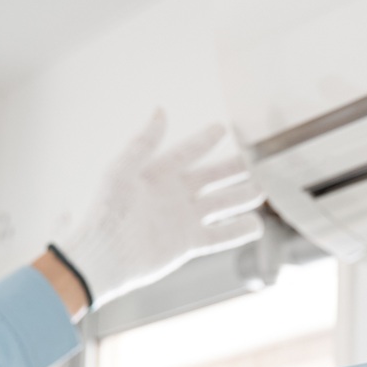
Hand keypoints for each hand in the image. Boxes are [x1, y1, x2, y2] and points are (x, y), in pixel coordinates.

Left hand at [56, 111, 264, 310]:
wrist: (102, 256)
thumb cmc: (105, 211)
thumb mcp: (121, 169)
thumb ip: (144, 142)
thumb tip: (160, 111)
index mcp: (157, 174)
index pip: (187, 152)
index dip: (204, 141)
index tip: (223, 128)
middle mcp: (173, 195)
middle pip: (212, 177)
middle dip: (234, 170)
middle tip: (258, 161)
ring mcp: (182, 219)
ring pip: (221, 204)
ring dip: (242, 197)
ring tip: (264, 190)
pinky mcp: (187, 243)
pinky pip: (219, 235)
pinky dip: (238, 230)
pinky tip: (257, 225)